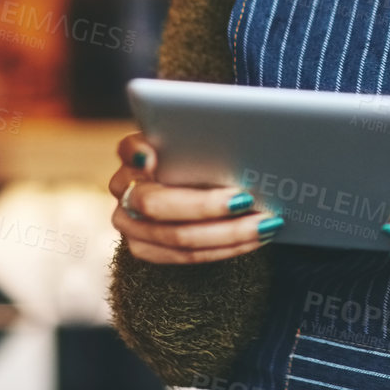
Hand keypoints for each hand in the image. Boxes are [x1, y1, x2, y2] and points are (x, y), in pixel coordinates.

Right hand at [109, 132, 281, 263]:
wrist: (183, 183)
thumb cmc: (196, 154)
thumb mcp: (192, 139)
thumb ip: (198, 136)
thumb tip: (233, 132)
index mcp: (132, 156)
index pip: (129, 149)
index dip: (139, 153)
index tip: (154, 157)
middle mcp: (123, 190)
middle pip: (157, 204)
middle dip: (205, 204)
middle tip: (245, 199)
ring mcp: (131, 225)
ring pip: (178, 238)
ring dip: (228, 234)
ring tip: (265, 223)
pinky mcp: (146, 250)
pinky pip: (188, 256)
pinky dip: (226, 248)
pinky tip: (257, 237)